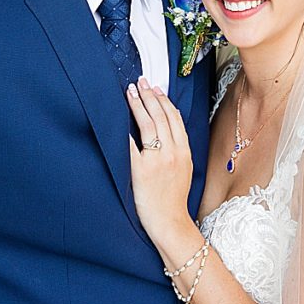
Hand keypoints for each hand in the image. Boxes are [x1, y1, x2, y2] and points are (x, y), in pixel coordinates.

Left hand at [127, 78, 193, 237]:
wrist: (170, 221)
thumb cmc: (174, 200)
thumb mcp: (184, 171)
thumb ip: (177, 152)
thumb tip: (166, 137)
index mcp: (184, 151)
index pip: (175, 119)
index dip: (165, 102)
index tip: (157, 90)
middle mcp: (173, 151)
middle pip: (162, 116)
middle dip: (151, 96)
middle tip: (142, 82)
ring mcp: (157, 159)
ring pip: (149, 124)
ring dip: (139, 104)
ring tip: (131, 92)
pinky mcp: (141, 169)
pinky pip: (132, 144)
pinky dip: (125, 128)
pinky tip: (118, 117)